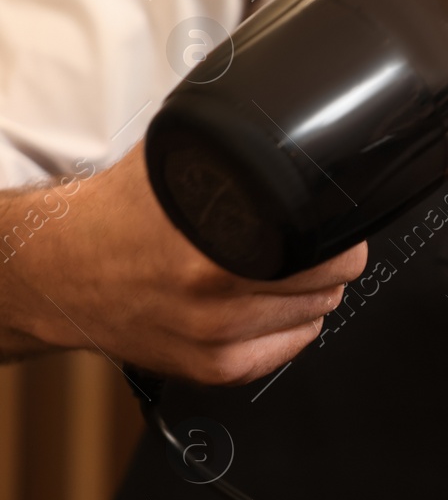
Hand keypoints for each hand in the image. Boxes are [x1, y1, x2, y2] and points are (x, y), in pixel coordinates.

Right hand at [1, 142, 366, 385]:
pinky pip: (292, 346)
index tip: (328, 219)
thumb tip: (298, 130)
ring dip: (305, 292)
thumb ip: (241, 153)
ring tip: (269, 271)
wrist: (59, 271)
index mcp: (213, 244)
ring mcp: (216, 339)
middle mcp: (216, 296)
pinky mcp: (214, 369)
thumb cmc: (117, 215)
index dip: (335, 228)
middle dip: (324, 259)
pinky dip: (287, 325)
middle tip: (298, 243)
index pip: (331, 251)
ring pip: (316, 315)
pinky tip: (259, 302)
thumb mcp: (180, 163)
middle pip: (332, 282)